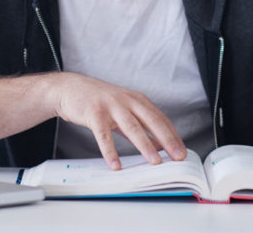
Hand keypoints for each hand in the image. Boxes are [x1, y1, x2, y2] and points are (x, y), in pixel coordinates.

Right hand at [46, 72, 187, 169]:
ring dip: (145, 145)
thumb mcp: (122, 109)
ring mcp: (110, 106)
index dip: (172, 134)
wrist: (70, 88)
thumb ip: (139, 125)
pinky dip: (110, 151)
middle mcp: (126, 100)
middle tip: (177, 156)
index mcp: (136, 99)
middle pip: (151, 120)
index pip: (159, 118)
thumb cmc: (98, 100)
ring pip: (131, 127)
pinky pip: (104, 135)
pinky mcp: (94, 113)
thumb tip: (158, 144)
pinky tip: (115, 164)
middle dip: (167, 139)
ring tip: (155, 161)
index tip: (182, 150)